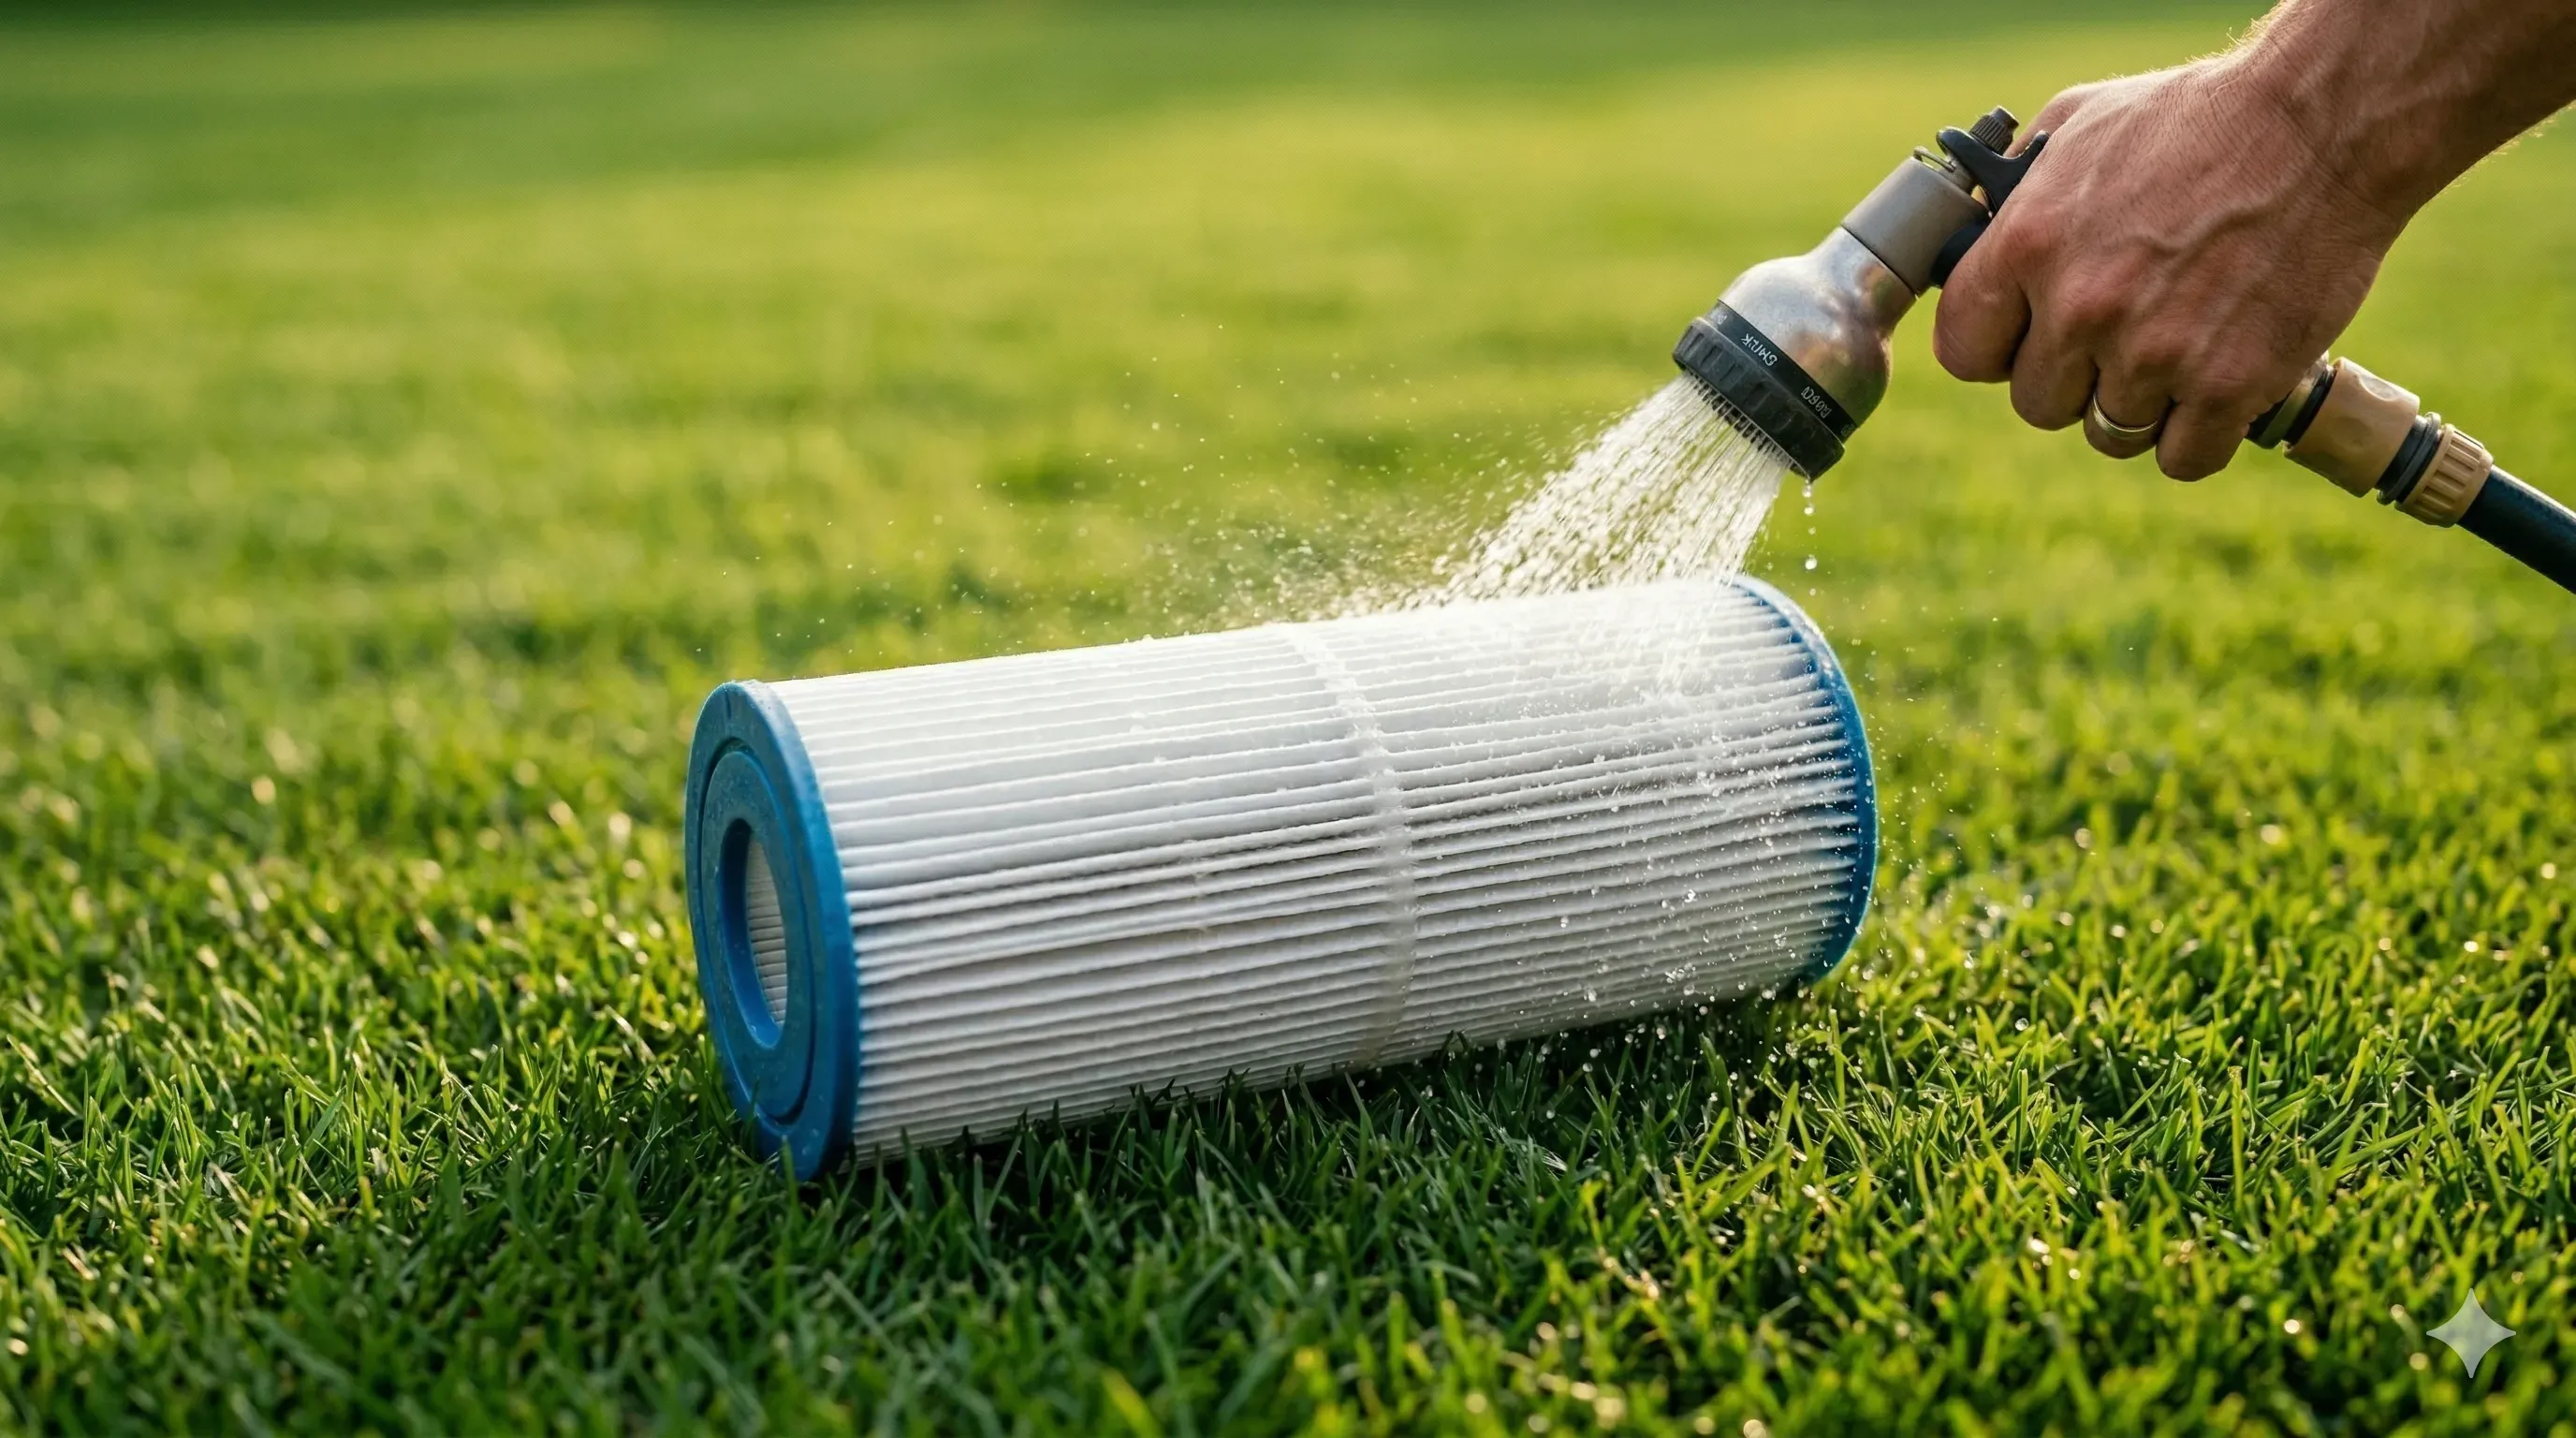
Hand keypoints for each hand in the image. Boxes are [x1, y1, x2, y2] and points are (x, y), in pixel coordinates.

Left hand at [1931, 58, 2403, 479]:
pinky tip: (2214, 390)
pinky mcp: (2229, 386)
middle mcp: (2082, 309)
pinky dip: (2197, 436)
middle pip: (2037, 404)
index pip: (1965, 351)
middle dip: (2073, 377)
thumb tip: (1975, 235)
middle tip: (2119, 335)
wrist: (2323, 126)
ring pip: (2109, 433)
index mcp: (2029, 245)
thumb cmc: (2199, 117)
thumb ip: (2016, 192)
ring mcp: (2155, 355)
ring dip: (2139, 404)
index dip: (1995, 349)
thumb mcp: (2079, 124)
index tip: (2025, 337)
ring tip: (2177, 349)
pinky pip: (2182, 459)